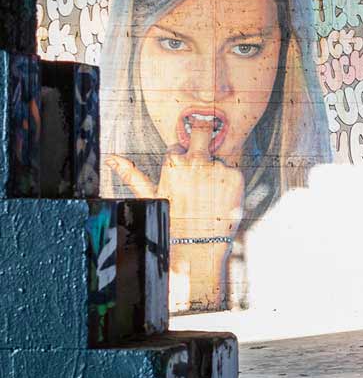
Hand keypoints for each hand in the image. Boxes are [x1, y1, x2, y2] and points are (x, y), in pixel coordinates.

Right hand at [105, 123, 244, 238]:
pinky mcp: (236, 176)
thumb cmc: (171, 222)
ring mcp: (219, 167)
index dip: (181, 161)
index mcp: (172, 163)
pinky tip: (220, 199)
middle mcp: (196, 161)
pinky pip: (232, 171)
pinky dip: (228, 182)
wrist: (198, 247)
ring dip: (214, 171)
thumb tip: (110, 158)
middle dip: (203, 134)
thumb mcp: (149, 196)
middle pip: (203, 130)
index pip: (178, 148)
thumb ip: (131, 174)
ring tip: (208, 196)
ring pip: (217, 159)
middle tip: (203, 155)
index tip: (183, 178)